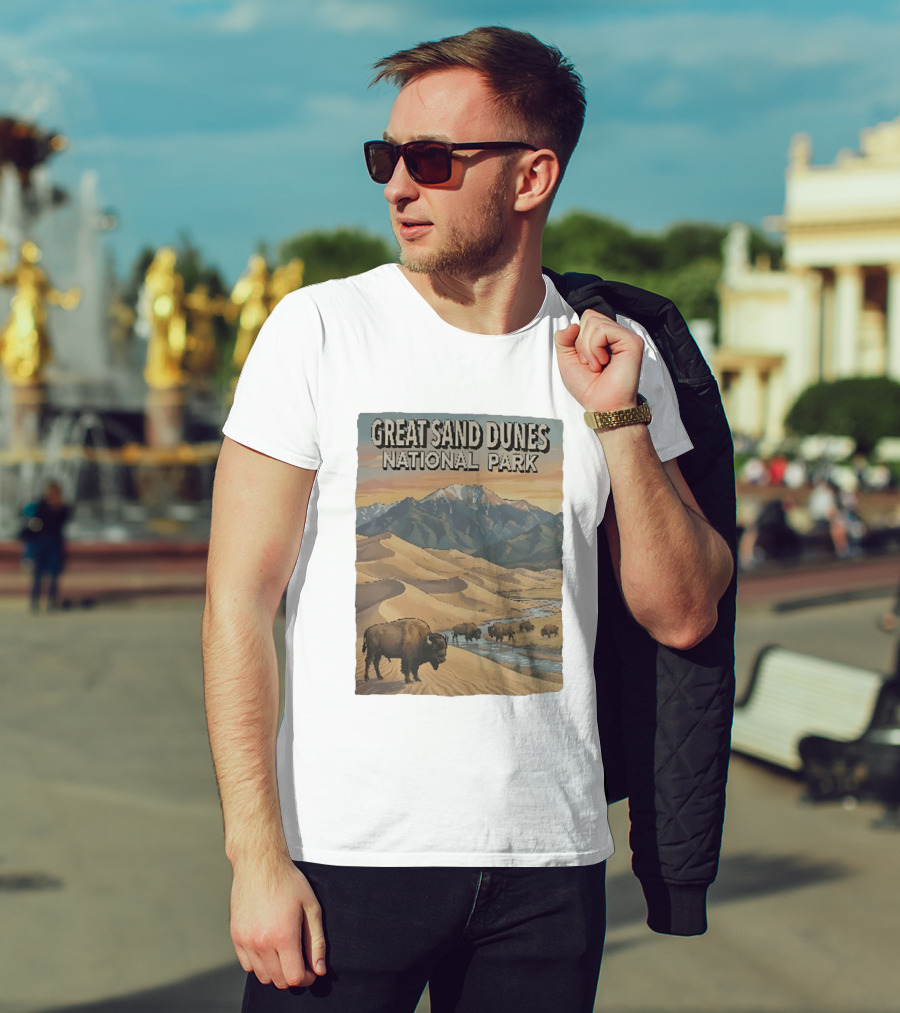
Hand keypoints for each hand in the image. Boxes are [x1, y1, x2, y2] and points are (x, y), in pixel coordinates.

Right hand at [230, 853, 325, 988]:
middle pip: (279, 980)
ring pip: (262, 976)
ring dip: (276, 971)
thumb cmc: (289, 882)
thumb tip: (319, 970)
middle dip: (293, 975)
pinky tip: (269, 948)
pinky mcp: (236, 936)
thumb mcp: (311, 907)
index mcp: (283, 935)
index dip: (306, 977)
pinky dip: (259, 964)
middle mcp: (262, 942)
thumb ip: (317, 942)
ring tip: (285, 954)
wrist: (260, 864)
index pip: (294, 977)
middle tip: (301, 961)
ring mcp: (246, 940)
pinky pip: (247, 965)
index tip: (311, 969)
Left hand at [553, 309, 643, 411]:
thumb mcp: (567, 360)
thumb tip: (573, 324)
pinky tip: (603, 363)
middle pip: (589, 316)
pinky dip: (594, 348)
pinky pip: (603, 330)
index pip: (586, 318)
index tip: (583, 360)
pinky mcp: (632, 341)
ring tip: (597, 365)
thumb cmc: (588, 387)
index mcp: (604, 337)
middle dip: (580, 342)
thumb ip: (563, 339)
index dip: (577, 337)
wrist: (602, 406)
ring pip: (594, 322)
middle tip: (590, 363)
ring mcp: (626, 336)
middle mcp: (616, 334)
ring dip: (587, 348)